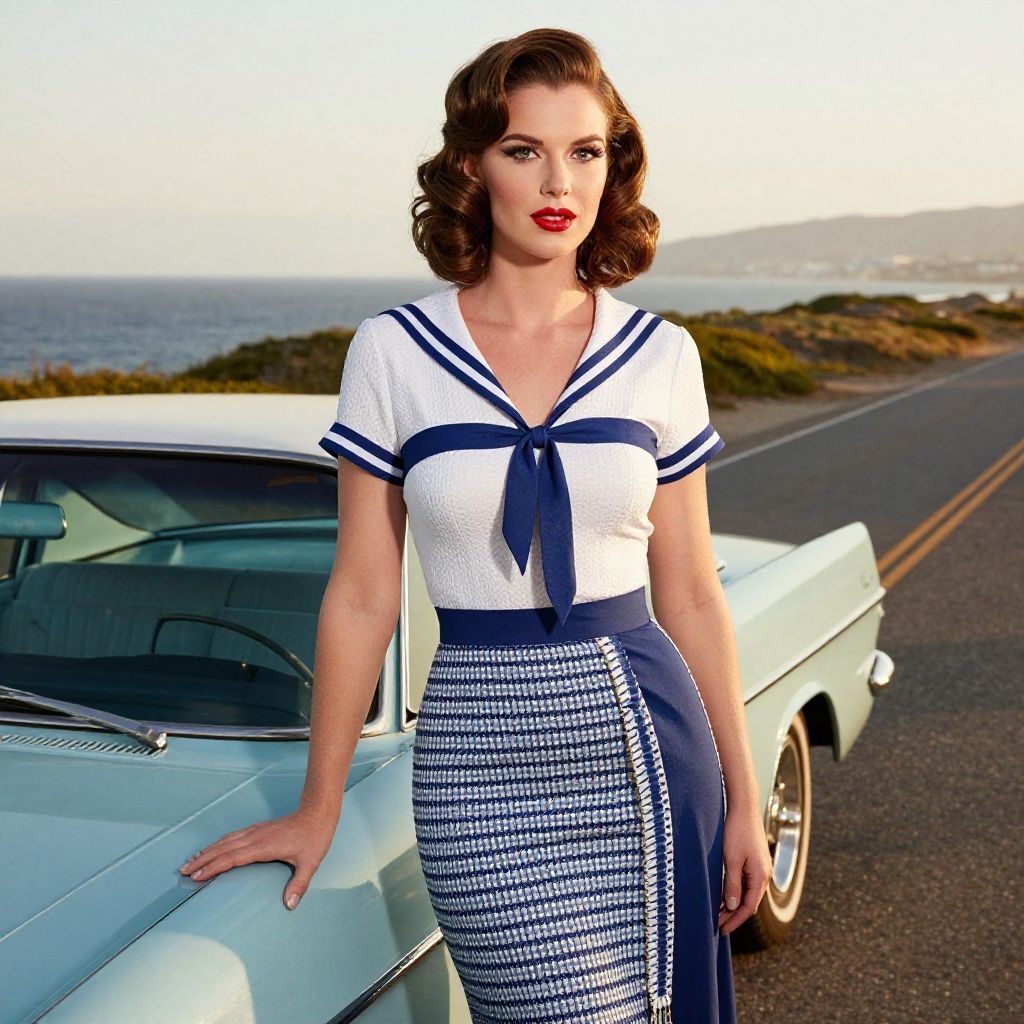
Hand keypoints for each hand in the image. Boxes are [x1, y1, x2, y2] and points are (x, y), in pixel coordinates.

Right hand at [178, 807, 337, 910]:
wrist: (317, 812)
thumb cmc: (314, 837)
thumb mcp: (310, 863)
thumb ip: (299, 884)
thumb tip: (290, 905)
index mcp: (264, 845)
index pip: (232, 857)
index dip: (213, 867)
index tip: (196, 876)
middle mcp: (255, 836)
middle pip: (222, 848)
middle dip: (202, 860)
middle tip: (183, 872)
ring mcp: (255, 830)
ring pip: (225, 841)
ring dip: (207, 851)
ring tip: (191, 862)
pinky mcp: (257, 828)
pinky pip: (232, 836)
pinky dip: (218, 844)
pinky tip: (213, 849)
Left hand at [718, 799, 772, 935]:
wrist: (744, 807)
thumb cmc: (737, 831)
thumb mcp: (731, 859)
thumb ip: (733, 884)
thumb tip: (733, 907)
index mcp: (760, 877)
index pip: (748, 907)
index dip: (735, 921)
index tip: (722, 930)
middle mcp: (764, 875)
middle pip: (750, 903)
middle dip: (734, 916)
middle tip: (718, 925)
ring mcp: (760, 868)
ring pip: (748, 894)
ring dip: (734, 904)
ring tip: (718, 913)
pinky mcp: (755, 861)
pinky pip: (747, 883)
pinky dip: (736, 892)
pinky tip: (725, 894)